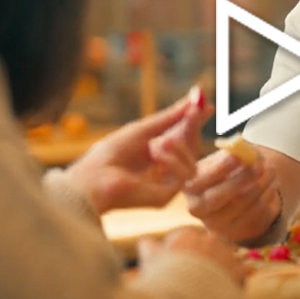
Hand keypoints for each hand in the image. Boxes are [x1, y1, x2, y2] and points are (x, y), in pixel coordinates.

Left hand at [67, 91, 212, 214]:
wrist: (92, 180)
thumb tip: (193, 101)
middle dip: (194, 127)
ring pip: (192, 161)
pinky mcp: (166, 197)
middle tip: (197, 111)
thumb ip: (169, 117)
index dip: (195, 122)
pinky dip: (172, 159)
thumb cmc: (110, 155)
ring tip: (157, 141)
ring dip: (178, 146)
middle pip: (192, 147)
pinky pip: (184, 175)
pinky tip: (155, 152)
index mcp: (157, 154)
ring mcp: (167, 184)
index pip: (184, 137)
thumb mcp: (142, 129)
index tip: (207, 105)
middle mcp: (165, 169)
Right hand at [138, 226, 244, 285]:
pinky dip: (230, 281)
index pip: (185, 238)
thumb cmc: (165, 280)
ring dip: (217, 267)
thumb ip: (148, 246)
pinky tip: (219, 292)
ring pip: (223, 257)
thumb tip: (145, 241)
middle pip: (205, 247)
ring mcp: (226, 253)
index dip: (179, 252)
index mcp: (187, 234)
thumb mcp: (150, 261)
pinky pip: (237, 273)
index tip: (175, 266)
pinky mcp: (240, 271)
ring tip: (206, 286)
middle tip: (193, 277)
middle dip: (201, 257)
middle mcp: (209, 238)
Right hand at [183, 149, 281, 243]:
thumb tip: (242, 152)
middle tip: (262, 165)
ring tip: (271, 171)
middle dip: (245, 178)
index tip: (239, 156)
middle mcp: (199, 209)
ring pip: (243, 205)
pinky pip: (256, 216)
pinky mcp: (236, 232)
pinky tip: (271, 186)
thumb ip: (232, 151)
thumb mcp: (225, 157)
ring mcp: (217, 225)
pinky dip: (268, 198)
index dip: (222, 167)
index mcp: (191, 187)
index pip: (204, 179)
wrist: (234, 193)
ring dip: (262, 185)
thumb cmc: (226, 170)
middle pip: (222, 196)